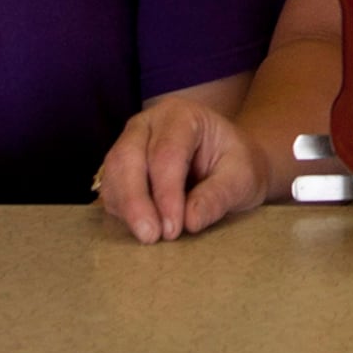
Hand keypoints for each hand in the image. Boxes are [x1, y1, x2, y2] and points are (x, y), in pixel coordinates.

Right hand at [96, 95, 271, 243]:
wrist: (229, 164)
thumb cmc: (236, 165)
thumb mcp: (242, 178)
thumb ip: (218, 196)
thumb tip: (190, 221)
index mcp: (182, 115)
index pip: (166, 152)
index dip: (166, 193)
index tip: (174, 228)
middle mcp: (149, 123)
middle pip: (128, 157)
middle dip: (136, 201)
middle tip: (151, 236)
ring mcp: (130, 142)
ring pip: (113, 172)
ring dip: (125, 208)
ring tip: (148, 237)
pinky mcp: (121, 167)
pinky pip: (110, 188)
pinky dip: (120, 211)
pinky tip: (141, 227)